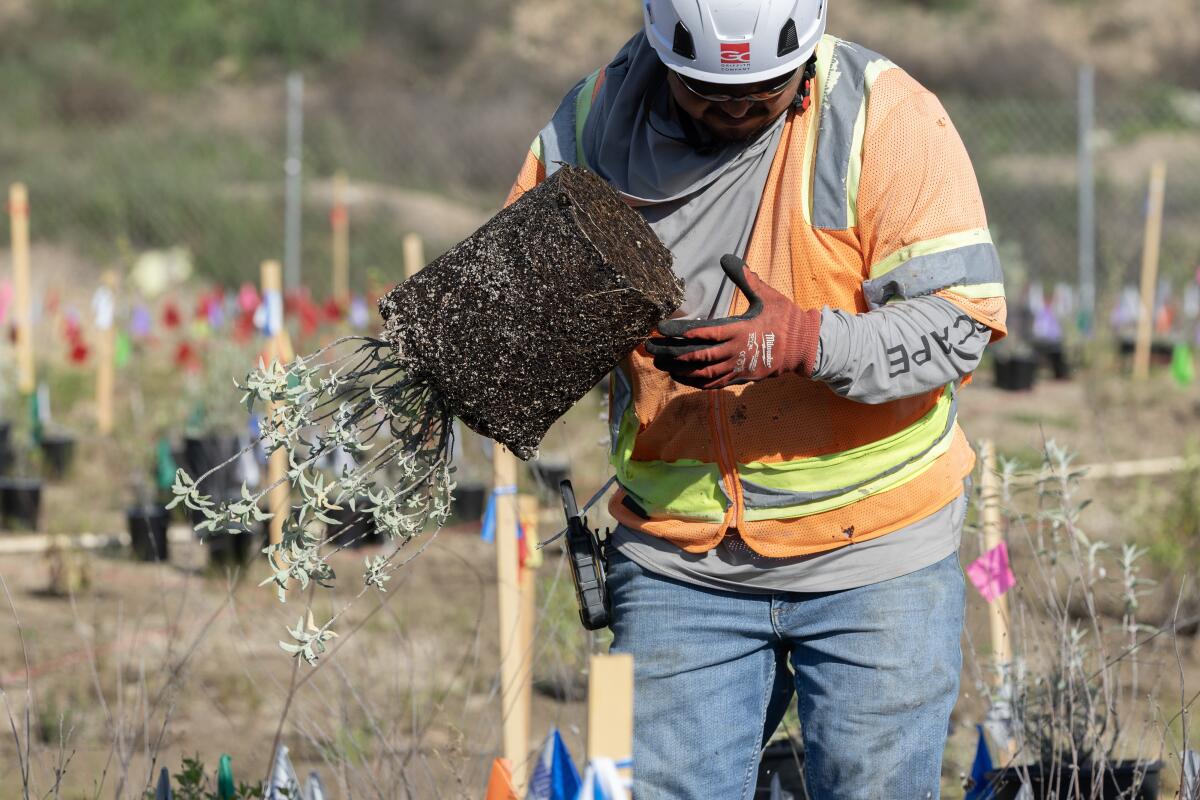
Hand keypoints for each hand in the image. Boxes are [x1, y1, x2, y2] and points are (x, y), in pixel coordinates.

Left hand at [644, 255, 819, 389]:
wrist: (805, 347)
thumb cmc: (785, 318)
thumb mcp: (766, 295)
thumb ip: (745, 278)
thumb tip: (727, 257)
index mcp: (740, 330)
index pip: (704, 333)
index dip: (680, 332)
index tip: (660, 329)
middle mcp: (735, 351)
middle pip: (696, 356)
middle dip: (671, 353)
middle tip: (649, 349)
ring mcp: (737, 367)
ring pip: (702, 372)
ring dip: (678, 368)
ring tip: (659, 363)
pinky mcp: (740, 377)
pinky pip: (713, 383)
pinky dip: (694, 381)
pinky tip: (680, 376)